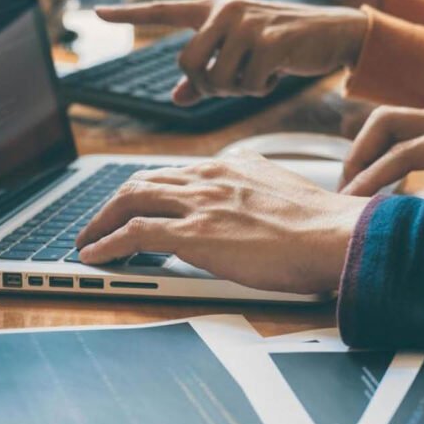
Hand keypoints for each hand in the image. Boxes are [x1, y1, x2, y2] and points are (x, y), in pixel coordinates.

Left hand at [75, 154, 370, 294]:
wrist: (336, 235)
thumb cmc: (322, 228)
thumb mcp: (284, 196)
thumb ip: (258, 196)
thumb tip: (251, 214)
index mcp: (232, 168)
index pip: (176, 173)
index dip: (148, 190)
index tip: (136, 204)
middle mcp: (210, 178)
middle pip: (144, 181)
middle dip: (114, 202)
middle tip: (99, 222)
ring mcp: (199, 204)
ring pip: (130, 200)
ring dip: (101, 221)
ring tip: (87, 240)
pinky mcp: (193, 233)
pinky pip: (133, 233)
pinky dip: (107, 243)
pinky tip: (94, 256)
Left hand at [95, 0, 367, 105]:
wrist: (333, 32)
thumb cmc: (283, 45)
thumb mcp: (242, 56)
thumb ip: (206, 76)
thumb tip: (176, 99)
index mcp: (212, 10)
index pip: (163, 10)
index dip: (130, 14)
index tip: (98, 11)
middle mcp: (224, 10)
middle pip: (187, 64)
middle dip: (207, 85)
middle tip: (231, 82)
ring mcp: (247, 23)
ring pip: (217, 79)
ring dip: (237, 89)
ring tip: (259, 73)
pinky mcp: (270, 40)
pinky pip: (248, 84)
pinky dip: (261, 88)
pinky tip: (276, 72)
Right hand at [340, 107, 423, 203]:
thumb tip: (416, 227)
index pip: (406, 151)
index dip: (373, 177)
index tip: (349, 202)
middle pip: (387, 121)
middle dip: (358, 155)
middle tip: (342, 193)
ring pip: (391, 120)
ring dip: (366, 150)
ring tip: (353, 188)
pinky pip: (403, 127)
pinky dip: (381, 148)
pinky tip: (375, 179)